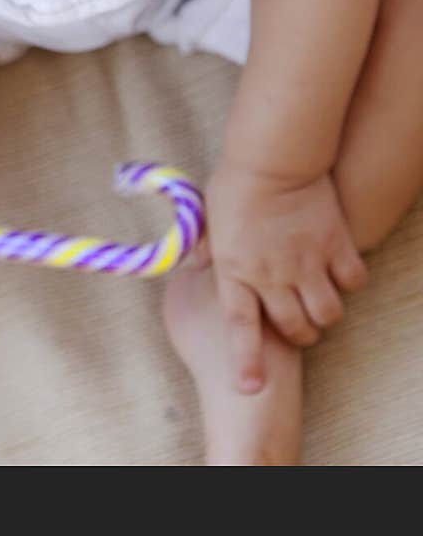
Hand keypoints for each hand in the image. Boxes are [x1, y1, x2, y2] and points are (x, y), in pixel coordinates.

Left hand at [202, 161, 367, 392]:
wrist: (273, 156)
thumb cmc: (235, 183)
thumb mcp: (210, 219)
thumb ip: (204, 248)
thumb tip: (192, 266)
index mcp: (235, 269)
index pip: (241, 327)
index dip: (246, 361)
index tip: (250, 388)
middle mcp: (272, 274)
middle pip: (293, 327)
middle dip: (298, 334)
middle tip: (298, 324)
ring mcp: (307, 261)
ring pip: (327, 313)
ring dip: (324, 314)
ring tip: (319, 301)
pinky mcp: (335, 244)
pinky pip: (352, 280)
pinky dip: (349, 282)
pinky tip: (340, 271)